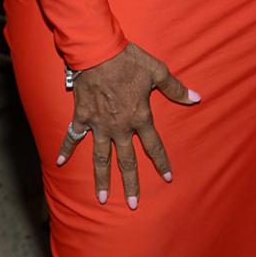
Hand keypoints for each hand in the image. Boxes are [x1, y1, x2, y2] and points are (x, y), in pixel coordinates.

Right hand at [56, 42, 199, 209]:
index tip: (167, 178)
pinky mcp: (82, 116)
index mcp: (139, 117)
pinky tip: (59, 163)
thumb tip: (196, 98)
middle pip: (127, 160)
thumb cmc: (129, 60)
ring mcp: (99, 124)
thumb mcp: (157, 71)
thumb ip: (175, 88)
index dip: (161, 162)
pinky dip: (66, 148)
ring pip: (101, 157)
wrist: (98, 51)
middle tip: (132, 205)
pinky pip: (72, 136)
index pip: (153, 145)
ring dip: (102, 178)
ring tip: (102, 198)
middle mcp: (119, 127)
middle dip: (130, 183)